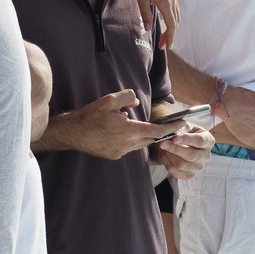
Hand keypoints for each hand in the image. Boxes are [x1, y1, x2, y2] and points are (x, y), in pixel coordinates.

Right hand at [63, 89, 182, 159]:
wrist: (72, 133)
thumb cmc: (90, 115)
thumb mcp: (110, 100)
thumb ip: (128, 97)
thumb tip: (136, 103)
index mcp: (128, 131)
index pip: (157, 132)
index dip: (171, 128)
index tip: (182, 123)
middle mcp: (126, 145)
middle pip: (151, 139)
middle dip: (162, 132)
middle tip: (172, 125)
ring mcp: (120, 152)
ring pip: (140, 143)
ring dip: (145, 135)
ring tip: (143, 124)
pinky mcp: (114, 155)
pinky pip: (130, 147)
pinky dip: (132, 139)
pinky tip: (124, 130)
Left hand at [131, 0, 179, 48]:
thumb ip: (145, 14)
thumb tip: (148, 29)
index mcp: (165, 2)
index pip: (171, 25)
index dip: (169, 37)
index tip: (166, 47)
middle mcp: (172, 0)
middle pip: (175, 22)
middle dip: (170, 35)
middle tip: (162, 45)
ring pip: (176, 16)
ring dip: (172, 27)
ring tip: (164, 35)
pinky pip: (175, 9)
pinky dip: (173, 18)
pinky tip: (166, 20)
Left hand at [157, 124, 213, 179]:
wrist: (180, 143)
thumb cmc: (184, 132)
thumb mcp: (184, 125)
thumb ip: (180, 127)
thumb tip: (172, 133)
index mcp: (208, 140)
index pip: (199, 141)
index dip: (187, 139)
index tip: (175, 138)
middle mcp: (206, 155)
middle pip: (191, 155)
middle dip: (175, 149)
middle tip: (162, 143)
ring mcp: (199, 167)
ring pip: (182, 165)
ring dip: (169, 156)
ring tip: (162, 147)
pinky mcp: (190, 175)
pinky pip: (176, 172)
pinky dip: (167, 163)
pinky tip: (164, 154)